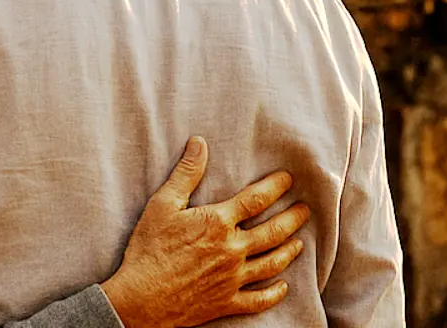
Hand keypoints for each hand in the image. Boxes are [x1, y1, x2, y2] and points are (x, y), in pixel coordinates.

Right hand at [100, 137, 310, 327]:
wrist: (141, 298)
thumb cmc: (148, 250)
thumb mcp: (162, 204)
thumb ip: (185, 174)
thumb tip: (199, 144)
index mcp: (217, 223)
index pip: (256, 199)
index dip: (275, 187)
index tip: (289, 179)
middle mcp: (232, 250)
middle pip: (274, 231)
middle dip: (293, 218)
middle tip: (306, 210)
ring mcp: (233, 278)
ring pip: (272, 263)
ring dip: (289, 251)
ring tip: (299, 243)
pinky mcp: (227, 302)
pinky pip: (260, 299)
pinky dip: (275, 293)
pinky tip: (283, 287)